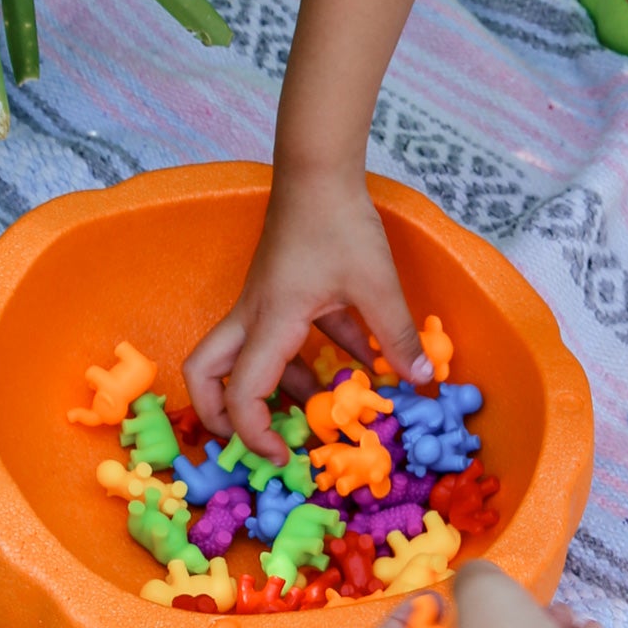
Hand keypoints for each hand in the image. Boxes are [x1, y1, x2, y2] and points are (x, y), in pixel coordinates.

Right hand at [184, 171, 431, 464]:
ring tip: (322, 412)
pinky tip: (355, 364)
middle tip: (258, 439)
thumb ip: (397, 336)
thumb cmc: (339, 223)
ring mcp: (261, 303)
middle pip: (205, 374)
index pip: (242, 392)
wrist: (318, 171)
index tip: (282, 457)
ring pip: (242, 357)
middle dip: (220, 414)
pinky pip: (280, 337)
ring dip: (276, 389)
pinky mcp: (277, 292)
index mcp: (270, 322)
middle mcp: (252, 317)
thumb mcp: (377, 284)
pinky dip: (306, 358)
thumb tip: (422, 380)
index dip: (253, 434)